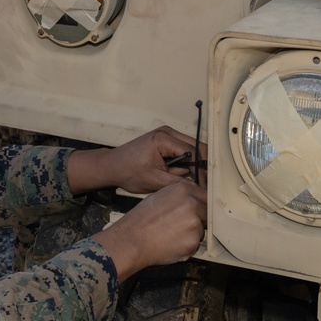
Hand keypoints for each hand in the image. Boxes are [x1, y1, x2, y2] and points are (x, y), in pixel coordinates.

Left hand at [67, 126, 206, 195]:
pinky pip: (184, 150)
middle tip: (207, 184)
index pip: (193, 153)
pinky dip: (187, 163)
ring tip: (194, 181)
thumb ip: (178, 183)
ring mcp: (168, 134)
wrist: (112, 166)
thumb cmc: (128, 173)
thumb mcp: (154, 181)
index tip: (208, 185)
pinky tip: (184, 175)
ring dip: (195, 165)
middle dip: (203, 166)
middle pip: (197, 147)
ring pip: (192, 149)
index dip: (203, 170)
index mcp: (164, 139)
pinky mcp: (166, 139)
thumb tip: (199, 189)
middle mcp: (168, 132)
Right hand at [92, 180, 207, 280]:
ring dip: (192, 233)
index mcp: (183, 189)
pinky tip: (172, 244)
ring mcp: (195, 223)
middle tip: (180, 226)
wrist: (132, 240)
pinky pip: (195, 244)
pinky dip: (187, 246)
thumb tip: (192, 201)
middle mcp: (192, 204)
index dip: (201, 204)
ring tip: (172, 236)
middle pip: (206, 212)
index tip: (198, 211)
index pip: (204, 196)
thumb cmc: (141, 220)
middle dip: (197, 219)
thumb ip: (179, 197)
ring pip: (201, 229)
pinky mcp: (193, 241)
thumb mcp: (159, 197)